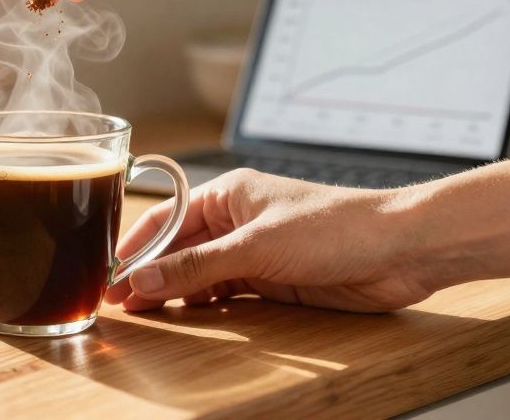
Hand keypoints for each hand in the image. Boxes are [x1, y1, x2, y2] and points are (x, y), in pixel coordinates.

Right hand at [106, 168, 438, 312]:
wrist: (398, 250)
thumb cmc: (335, 226)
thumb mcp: (256, 247)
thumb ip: (199, 266)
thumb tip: (147, 278)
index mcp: (229, 194)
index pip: (167, 218)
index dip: (136, 247)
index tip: (112, 273)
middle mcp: (238, 220)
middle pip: (180, 248)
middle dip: (150, 272)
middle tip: (119, 302)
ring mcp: (255, 251)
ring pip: (200, 273)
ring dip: (175, 291)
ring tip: (144, 313)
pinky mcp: (273, 279)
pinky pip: (226, 292)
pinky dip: (203, 304)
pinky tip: (186, 316)